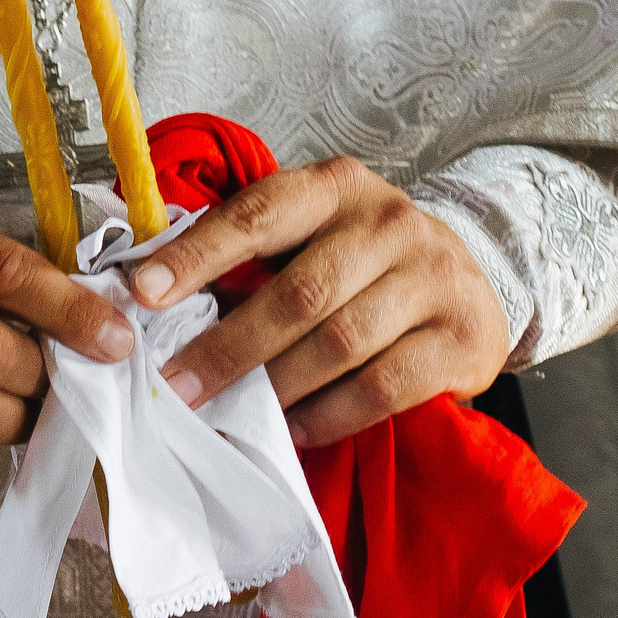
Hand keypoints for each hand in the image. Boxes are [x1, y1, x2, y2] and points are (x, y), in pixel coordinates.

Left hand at [129, 157, 509, 448]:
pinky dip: (330, 414)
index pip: (258, 215)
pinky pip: (383, 387)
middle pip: (298, 293)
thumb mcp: (315, 236)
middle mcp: (389, 222)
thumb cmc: (367, 264)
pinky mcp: (461, 337)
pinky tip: (294, 429)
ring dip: (275, 387)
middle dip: (228, 347)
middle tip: (177, 387)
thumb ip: (251, 260)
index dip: (198, 254)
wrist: (474, 285)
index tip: (143, 292)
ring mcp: (433, 278)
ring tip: (229, 414)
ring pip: (339, 342)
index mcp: (335, 188)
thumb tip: (155, 306)